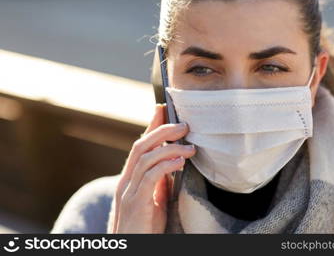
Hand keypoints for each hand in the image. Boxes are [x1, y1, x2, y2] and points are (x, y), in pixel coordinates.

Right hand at [109, 104, 194, 232]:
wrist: (132, 248)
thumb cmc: (145, 226)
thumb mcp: (154, 199)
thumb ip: (160, 180)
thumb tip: (174, 161)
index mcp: (130, 177)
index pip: (140, 144)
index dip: (151, 125)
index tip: (164, 109)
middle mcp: (125, 180)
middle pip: (141, 145)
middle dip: (162, 130)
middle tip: (184, 124)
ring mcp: (128, 191)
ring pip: (145, 157)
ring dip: (169, 147)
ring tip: (190, 146)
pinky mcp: (135, 203)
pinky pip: (150, 177)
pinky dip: (166, 165)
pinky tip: (181, 162)